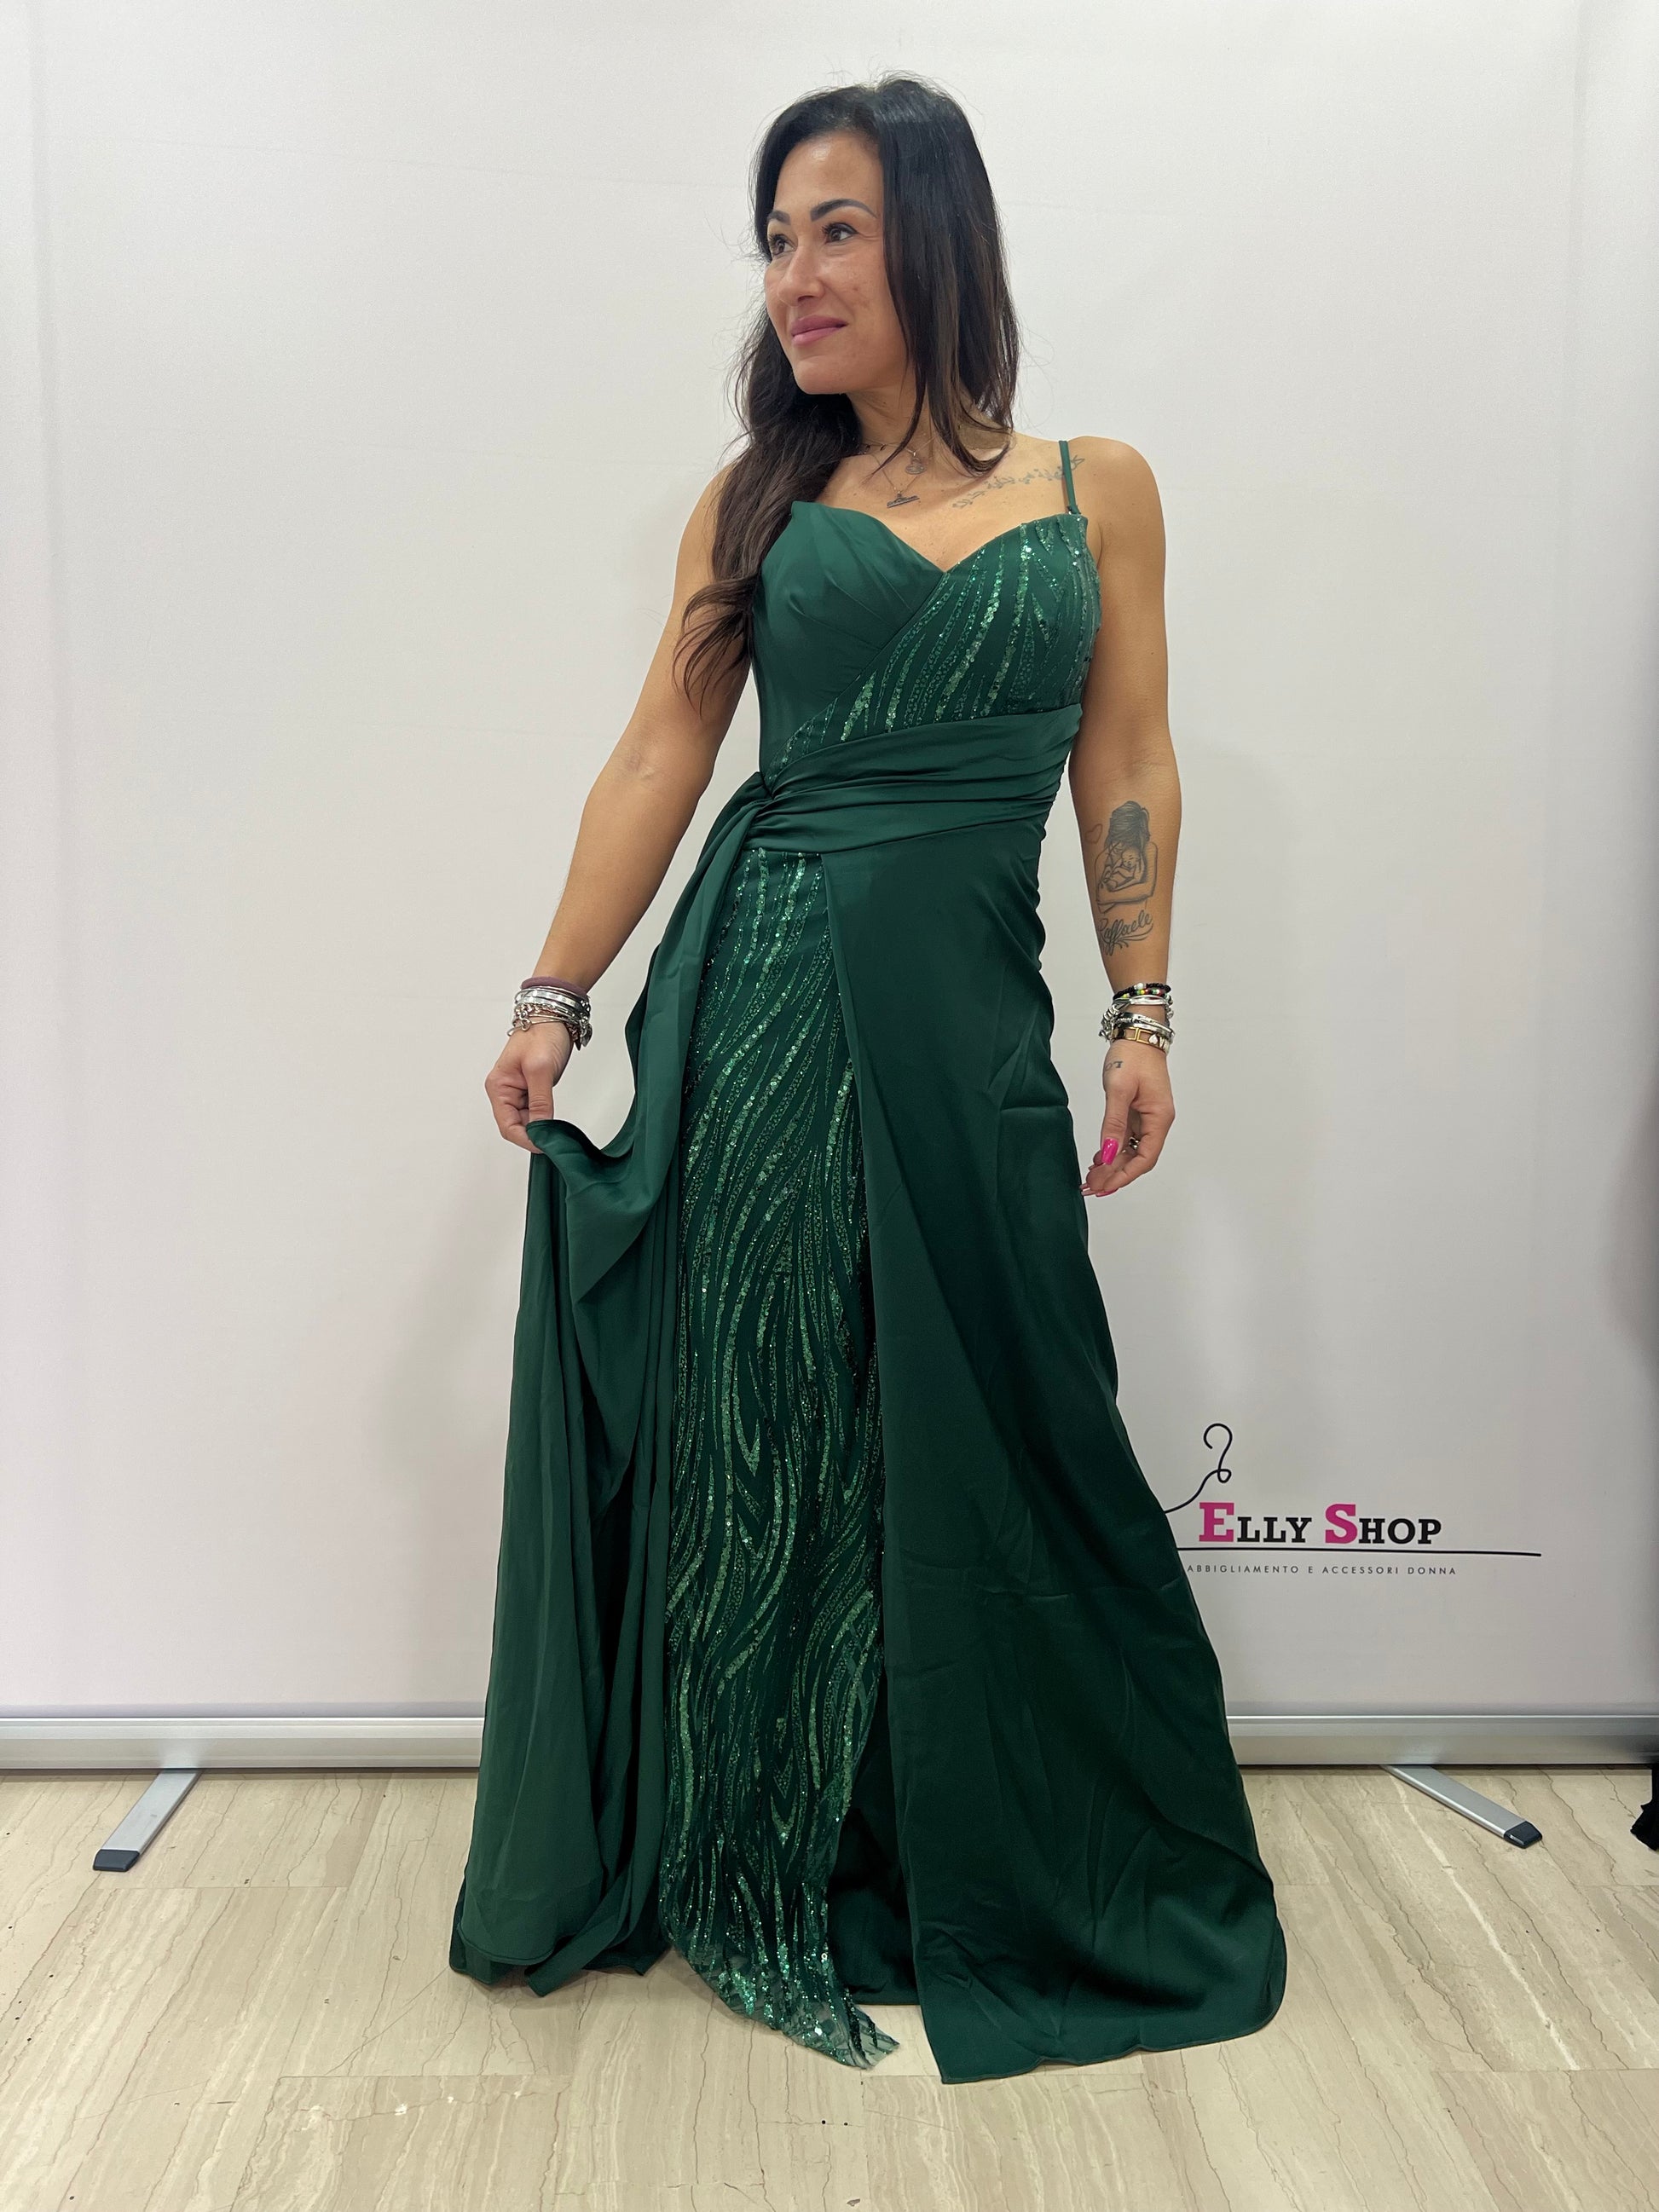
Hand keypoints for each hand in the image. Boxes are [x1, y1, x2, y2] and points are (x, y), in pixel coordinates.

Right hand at [485, 1019, 575, 1151]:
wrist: (552, 1017)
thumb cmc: (541, 1034)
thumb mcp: (541, 1069)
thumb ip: (540, 1102)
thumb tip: (540, 1128)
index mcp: (499, 1086)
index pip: (507, 1126)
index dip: (525, 1139)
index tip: (544, 1146)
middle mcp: (504, 1091)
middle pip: (515, 1126)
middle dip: (533, 1135)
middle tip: (553, 1142)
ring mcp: (517, 1091)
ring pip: (526, 1121)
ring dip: (539, 1127)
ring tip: (556, 1131)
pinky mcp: (530, 1089)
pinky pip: (534, 1112)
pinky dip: (543, 1118)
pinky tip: (554, 1121)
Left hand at [1082, 1036, 1172, 1196]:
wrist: (1138, 1033)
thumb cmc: (1132, 1055)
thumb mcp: (1118, 1089)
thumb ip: (1113, 1124)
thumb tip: (1108, 1153)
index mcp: (1159, 1118)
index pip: (1145, 1159)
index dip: (1124, 1176)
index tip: (1104, 1186)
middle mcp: (1157, 1122)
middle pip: (1138, 1159)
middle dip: (1115, 1175)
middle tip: (1090, 1186)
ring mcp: (1148, 1118)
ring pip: (1131, 1151)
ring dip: (1112, 1165)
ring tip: (1090, 1177)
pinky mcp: (1138, 1112)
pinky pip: (1127, 1139)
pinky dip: (1113, 1150)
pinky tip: (1098, 1159)